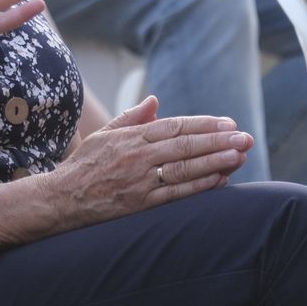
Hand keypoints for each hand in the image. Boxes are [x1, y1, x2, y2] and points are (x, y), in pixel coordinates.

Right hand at [37, 96, 252, 229]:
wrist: (61, 199)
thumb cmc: (83, 165)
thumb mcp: (103, 135)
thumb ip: (131, 118)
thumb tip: (154, 101)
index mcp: (130, 138)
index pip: (174, 126)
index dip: (203, 125)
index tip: (228, 123)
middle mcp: (137, 157)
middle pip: (185, 146)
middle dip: (219, 141)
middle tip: (245, 137)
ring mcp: (140, 182)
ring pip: (185, 169)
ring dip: (216, 162)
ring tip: (241, 155)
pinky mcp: (141, 204)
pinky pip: (176, 194)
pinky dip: (200, 186)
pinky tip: (220, 180)